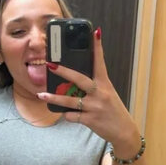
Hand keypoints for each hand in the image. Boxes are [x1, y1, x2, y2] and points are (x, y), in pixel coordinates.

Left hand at [37, 28, 141, 155]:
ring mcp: (95, 107)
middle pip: (79, 79)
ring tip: (41, 94)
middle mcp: (100, 93)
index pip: (100, 62)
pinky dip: (67, 115)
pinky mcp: (91, 120)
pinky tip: (66, 114)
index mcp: (105, 84)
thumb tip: (73, 81)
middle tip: (51, 65)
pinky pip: (72, 116)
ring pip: (70, 101)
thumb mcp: (107, 95)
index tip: (95, 32)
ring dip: (54, 97)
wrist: (124, 132)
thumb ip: (94, 87)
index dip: (98, 47)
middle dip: (64, 72)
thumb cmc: (113, 111)